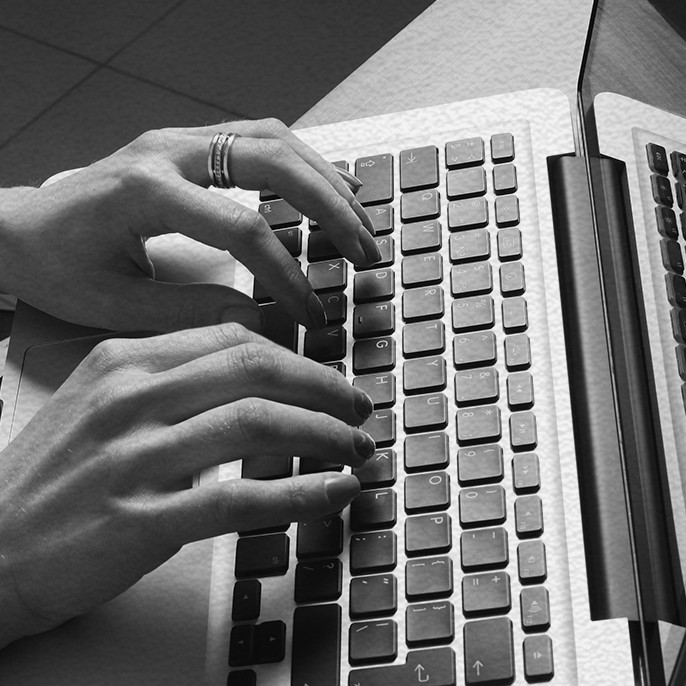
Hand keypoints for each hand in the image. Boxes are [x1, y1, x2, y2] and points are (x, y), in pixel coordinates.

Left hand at [0, 119, 378, 331]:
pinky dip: (302, 161)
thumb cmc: (59, 266)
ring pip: (273, 139)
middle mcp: (168, 152)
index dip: (287, 273)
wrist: (24, 230)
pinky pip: (258, 138)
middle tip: (365, 248)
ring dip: (324, 177)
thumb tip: (258, 320)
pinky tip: (326, 186)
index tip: (311, 309)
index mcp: (146, 191)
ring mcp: (180, 141)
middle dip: (330, 208)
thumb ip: (191, 313)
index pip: (243, 229)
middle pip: (273, 163)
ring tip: (360, 217)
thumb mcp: (116, 306)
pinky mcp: (188, 145)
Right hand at [0, 323, 371, 646]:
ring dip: (324, 434)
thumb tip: (257, 378)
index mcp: (123, 361)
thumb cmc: (54, 477)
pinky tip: (332, 492)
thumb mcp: (103, 404)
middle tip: (357, 407)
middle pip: (254, 369)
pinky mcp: (141, 520)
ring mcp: (134, 458)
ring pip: (257, 424)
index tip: (327, 377)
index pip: (233, 338)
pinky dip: (299, 492)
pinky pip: (240, 497)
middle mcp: (130, 399)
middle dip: (322, 386)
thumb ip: (173, 382)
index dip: (295, 357)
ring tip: (357, 448)